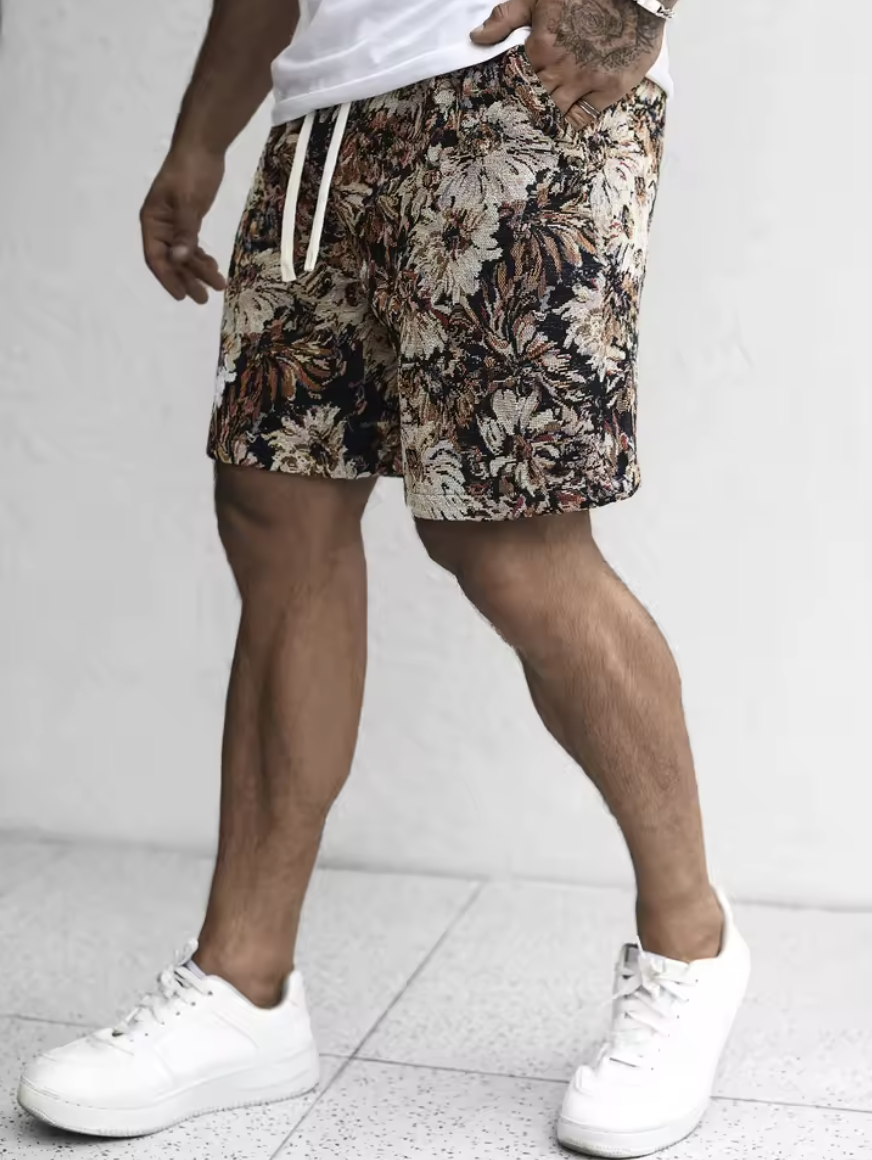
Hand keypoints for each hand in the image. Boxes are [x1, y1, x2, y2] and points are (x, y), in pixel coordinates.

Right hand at [140, 146, 227, 303]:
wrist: (203, 147)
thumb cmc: (190, 171)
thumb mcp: (188, 203)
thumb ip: (185, 232)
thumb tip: (179, 260)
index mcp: (152, 221)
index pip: (156, 257)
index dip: (168, 278)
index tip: (181, 296)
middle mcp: (160, 226)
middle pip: (172, 260)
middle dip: (187, 279)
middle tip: (204, 299)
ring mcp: (174, 224)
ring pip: (185, 254)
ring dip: (199, 271)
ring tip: (218, 285)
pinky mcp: (189, 220)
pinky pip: (192, 245)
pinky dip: (202, 257)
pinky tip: (214, 267)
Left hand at [472, 0, 664, 129]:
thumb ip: (506, 16)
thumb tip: (477, 37)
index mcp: (541, 46)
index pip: (515, 79)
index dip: (507, 92)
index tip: (498, 104)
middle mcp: (561, 68)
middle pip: (533, 100)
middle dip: (522, 112)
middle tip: (511, 126)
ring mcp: (586, 80)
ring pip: (556, 111)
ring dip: (543, 121)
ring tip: (532, 134)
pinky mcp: (609, 88)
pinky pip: (584, 116)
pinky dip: (571, 125)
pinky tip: (562, 130)